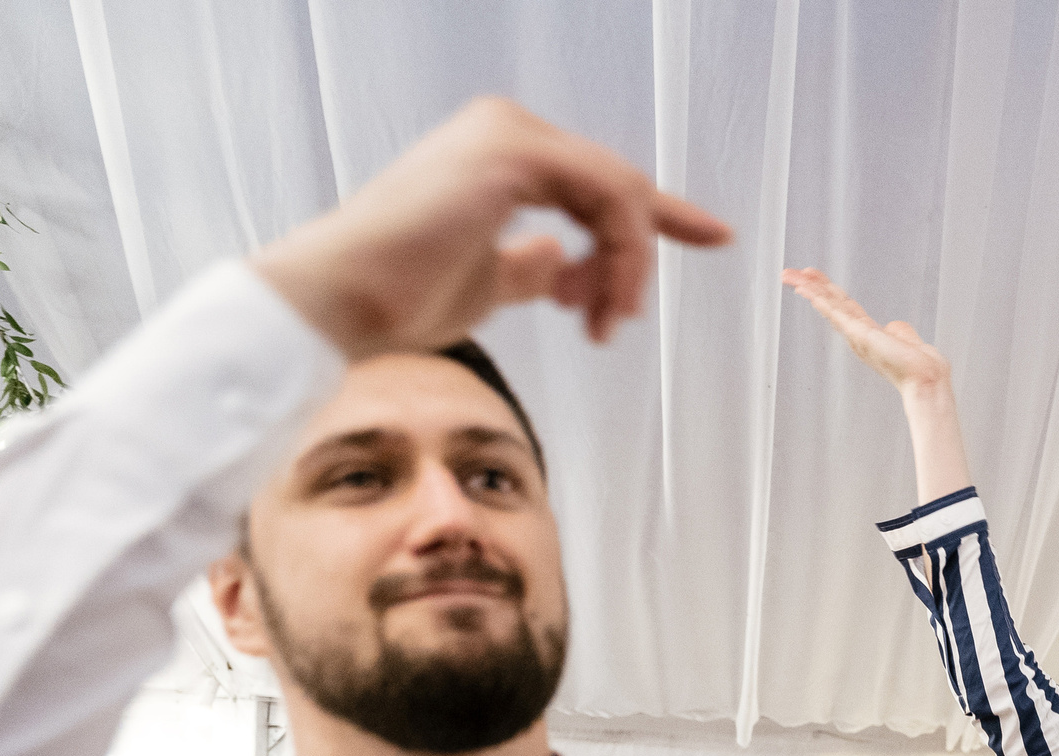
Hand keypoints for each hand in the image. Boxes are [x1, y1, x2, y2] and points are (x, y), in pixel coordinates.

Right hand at [252, 97, 730, 358]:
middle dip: (632, 262)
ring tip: (599, 324)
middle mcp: (505, 130)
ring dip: (625, 269)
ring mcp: (507, 134)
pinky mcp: (510, 154)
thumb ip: (528, 266)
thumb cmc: (396, 301)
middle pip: (620, 189)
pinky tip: (594, 304)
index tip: (715, 236)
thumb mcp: (486, 282)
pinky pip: (608, 198)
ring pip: (622, 195)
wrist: (343, 306)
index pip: (602, 181)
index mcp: (499, 154)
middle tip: (611, 323)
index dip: (664, 213)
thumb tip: (557, 261)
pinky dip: (617, 256)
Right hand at [782, 268, 950, 393]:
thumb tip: (894, 327)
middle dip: (810, 286)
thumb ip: (898, 331)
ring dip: (808, 288)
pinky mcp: (858, 334)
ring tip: (789, 275)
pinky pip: (834, 312)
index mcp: (866, 334)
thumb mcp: (906, 339)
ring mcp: (855, 334)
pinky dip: (819, 299)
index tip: (812, 278)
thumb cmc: (919, 366)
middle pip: (830, 302)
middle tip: (790, 273)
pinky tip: (806, 288)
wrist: (925, 378)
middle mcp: (856, 334)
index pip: (842, 306)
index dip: (826, 291)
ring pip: (827, 304)